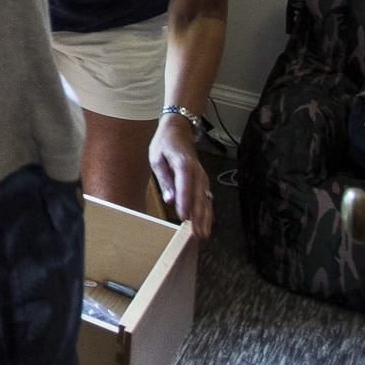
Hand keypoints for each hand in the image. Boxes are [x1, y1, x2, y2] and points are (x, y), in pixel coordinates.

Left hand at [148, 114, 212, 237]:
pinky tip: (208, 224)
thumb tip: (169, 200)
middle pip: (199, 196)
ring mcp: (202, 176)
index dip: (184, 202)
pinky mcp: (203, 180)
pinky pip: (206, 197)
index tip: (182, 217)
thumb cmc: (165, 144)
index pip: (185, 186)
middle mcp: (197, 172)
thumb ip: (164, 179)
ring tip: (203, 234)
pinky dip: (207, 211)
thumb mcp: (157, 158)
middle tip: (196, 234)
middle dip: (198, 217)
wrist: (179, 130)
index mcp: (183, 164)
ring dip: (205, 218)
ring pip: (206, 199)